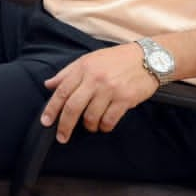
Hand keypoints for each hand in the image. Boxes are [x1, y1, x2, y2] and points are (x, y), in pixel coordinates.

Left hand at [40, 44, 159, 142]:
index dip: (52, 109)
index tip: (45, 122)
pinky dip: (104, 127)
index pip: (62, 91)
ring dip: (89, 126)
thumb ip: (67, 73)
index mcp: (84, 68)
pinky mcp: (125, 99)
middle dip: (65, 125)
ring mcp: (110, 90)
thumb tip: (48, 85)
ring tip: (91, 126)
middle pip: (73, 107)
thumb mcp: (89, 60)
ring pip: (91, 116)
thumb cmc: (117, 59)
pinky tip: (104, 125)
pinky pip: (109, 120)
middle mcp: (95, 79)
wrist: (149, 58)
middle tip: (62, 137)